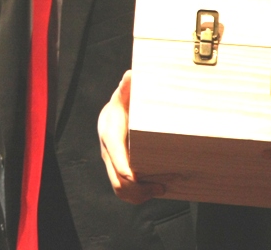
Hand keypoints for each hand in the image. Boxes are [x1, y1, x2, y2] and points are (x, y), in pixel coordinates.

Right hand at [98, 70, 165, 203]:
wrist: (109, 118)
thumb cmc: (121, 107)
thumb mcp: (123, 96)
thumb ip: (127, 88)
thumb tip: (131, 74)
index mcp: (110, 136)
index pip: (115, 155)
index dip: (123, 167)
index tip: (134, 176)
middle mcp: (109, 154)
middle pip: (117, 180)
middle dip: (138, 188)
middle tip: (161, 186)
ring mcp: (112, 165)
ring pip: (120, 190)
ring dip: (140, 195)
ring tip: (160, 188)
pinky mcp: (118, 172)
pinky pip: (123, 190)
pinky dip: (138, 195)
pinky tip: (154, 188)